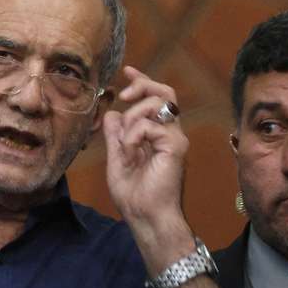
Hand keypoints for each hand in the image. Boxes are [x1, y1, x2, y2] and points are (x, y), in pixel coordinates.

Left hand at [103, 66, 194, 269]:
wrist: (145, 217)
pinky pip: (152, 125)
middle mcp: (170, 133)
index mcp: (157, 135)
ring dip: (134, 116)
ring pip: (158, 103)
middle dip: (143, 84)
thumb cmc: (133, 195)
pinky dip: (134, 134)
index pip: (155, 99)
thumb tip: (112, 114)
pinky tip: (130, 150)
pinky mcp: (176, 146)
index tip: (127, 71)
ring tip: (125, 141)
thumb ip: (115, 136)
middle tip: (124, 94)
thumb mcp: (116, 159)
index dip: (142, 81)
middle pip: (165, 92)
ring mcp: (175, 139)